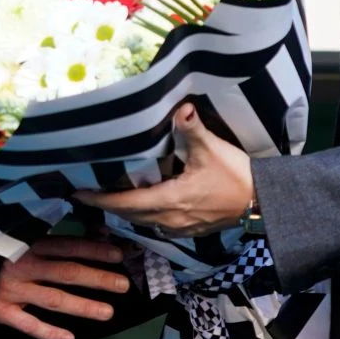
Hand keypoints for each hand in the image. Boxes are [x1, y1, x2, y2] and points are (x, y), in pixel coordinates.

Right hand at [0, 236, 130, 338]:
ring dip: (82, 306)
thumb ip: (55, 238)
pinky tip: (69, 338)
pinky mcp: (0, 310)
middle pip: (66, 272)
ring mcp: (12, 289)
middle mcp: (23, 265)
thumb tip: (96, 232)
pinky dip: (48, 332)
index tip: (118, 255)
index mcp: (28, 243)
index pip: (68, 246)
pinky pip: (27, 324)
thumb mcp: (21, 236)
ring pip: (53, 299)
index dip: (94, 249)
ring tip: (107, 312)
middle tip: (123, 285)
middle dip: (97, 279)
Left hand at [74, 103, 253, 237]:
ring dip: (124, 212)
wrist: (262, 202)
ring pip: (142, 222)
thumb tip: (181, 108)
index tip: (77, 194)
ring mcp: (181, 227)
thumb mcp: (212, 149)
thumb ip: (193, 129)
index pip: (126, 202)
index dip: (100, 199)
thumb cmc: (236, 176)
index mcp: (170, 199)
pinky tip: (143, 207)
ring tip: (109, 200)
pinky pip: (158, 226)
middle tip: (86, 195)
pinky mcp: (191, 229)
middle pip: (129, 215)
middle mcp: (170, 218)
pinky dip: (143, 217)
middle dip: (106, 206)